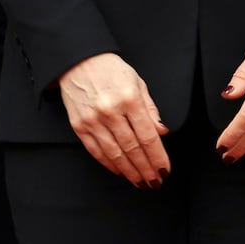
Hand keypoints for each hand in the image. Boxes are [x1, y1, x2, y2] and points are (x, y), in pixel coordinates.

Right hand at [57, 53, 169, 187]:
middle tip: (155, 182)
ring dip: (129, 171)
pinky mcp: (79, 126)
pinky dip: (109, 164)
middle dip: (146, 168)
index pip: (148, 136)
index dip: (158, 156)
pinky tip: (120, 171)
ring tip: (140, 182)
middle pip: (132, 148)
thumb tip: (162, 131)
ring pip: (114, 154)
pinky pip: (96, 151)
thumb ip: (151, 109)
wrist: (79, 61)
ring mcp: (93, 121)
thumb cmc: (112, 70)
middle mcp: (111, 112)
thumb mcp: (138, 82)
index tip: (165, 169)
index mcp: (129, 99)